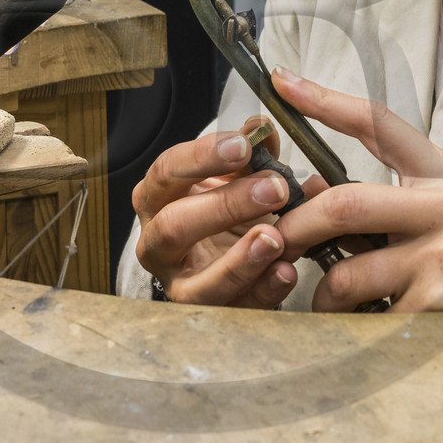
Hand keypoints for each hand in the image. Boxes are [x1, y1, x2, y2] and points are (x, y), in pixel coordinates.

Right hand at [132, 118, 298, 307]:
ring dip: (240, 260)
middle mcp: (157, 244)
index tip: (243, 145)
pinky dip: (263, 291)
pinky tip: (286, 271)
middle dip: (225, 206)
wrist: (220, 258)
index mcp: (156, 199)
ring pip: (198, 282)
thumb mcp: (229, 176)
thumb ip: (246, 152)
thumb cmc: (219, 210)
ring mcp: (179, 285)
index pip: (166, 172)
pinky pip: (235, 309)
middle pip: (174, 225)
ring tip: (274, 238)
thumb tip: (260, 128)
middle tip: (273, 189)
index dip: (203, 157)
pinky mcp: (209, 314)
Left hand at [270, 68, 442, 313]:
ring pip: (346, 272)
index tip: (282, 81)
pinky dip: (353, 324)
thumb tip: (309, 189)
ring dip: (323, 294)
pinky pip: (367, 315)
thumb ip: (384, 197)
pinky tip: (370, 325)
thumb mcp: (442, 212)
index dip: (325, 101)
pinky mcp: (439, 304)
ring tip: (332, 303)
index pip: (378, 124)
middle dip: (295, 228)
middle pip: (344, 205)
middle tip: (271, 242)